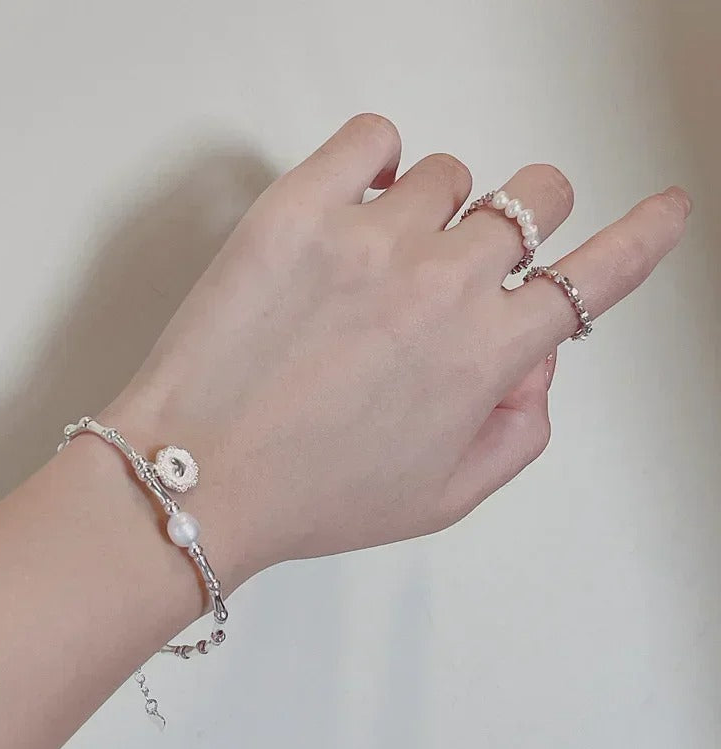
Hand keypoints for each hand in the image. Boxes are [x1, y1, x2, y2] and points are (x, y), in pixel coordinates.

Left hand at [106, 114, 688, 588]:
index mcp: (486, 356)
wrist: (198, 476)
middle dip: (520, 221)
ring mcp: (372, 236)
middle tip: (471, 254)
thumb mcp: (443, 496)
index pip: (595, 279)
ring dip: (432, 212)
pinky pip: (373, 137)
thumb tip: (535, 362)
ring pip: (449, 174)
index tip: (664, 212)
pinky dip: (376, 161)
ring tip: (377, 265)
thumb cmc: (313, 495)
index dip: (640, 241)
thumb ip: (518, 430)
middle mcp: (444, 285)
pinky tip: (355, 206)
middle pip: (532, 197)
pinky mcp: (301, 207)